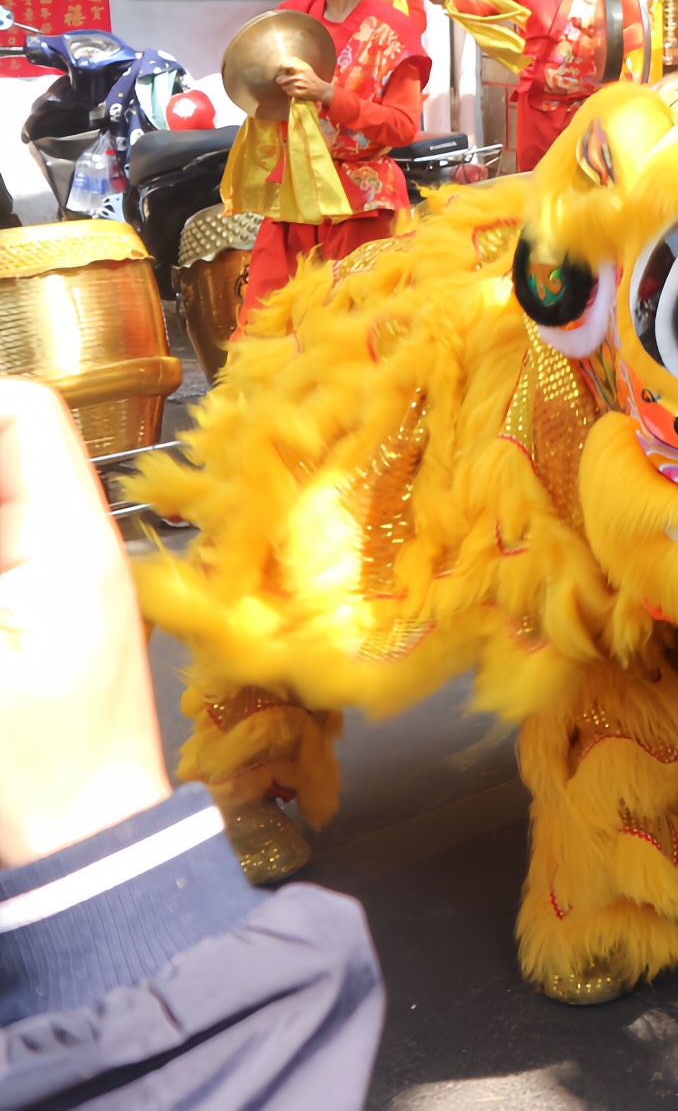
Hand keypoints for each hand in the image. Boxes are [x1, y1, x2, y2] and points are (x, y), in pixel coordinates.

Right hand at [0, 381, 168, 864]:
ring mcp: (58, 587)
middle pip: (2, 453)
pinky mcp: (38, 623)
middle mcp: (73, 549)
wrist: (85, 849)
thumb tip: (9, 535)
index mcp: (71, 541)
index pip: (26, 413)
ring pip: (3, 507)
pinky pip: (7, 555)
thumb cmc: (34, 770)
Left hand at [271, 59, 331, 103]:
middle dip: (281, 80)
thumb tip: (285, 60)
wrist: (322, 90)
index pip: (284, 66)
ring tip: (290, 86)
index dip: (281, 69)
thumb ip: (296, 63)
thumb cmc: (312, 78)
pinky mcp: (300, 93)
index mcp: (302, 68)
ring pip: (284, 86)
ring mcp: (301, 85)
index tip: (282, 71)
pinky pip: (289, 92)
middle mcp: (301, 76)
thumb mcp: (306, 68)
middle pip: (281, 78)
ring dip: (285, 87)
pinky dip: (290, 92)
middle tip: (283, 81)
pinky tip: (294, 91)